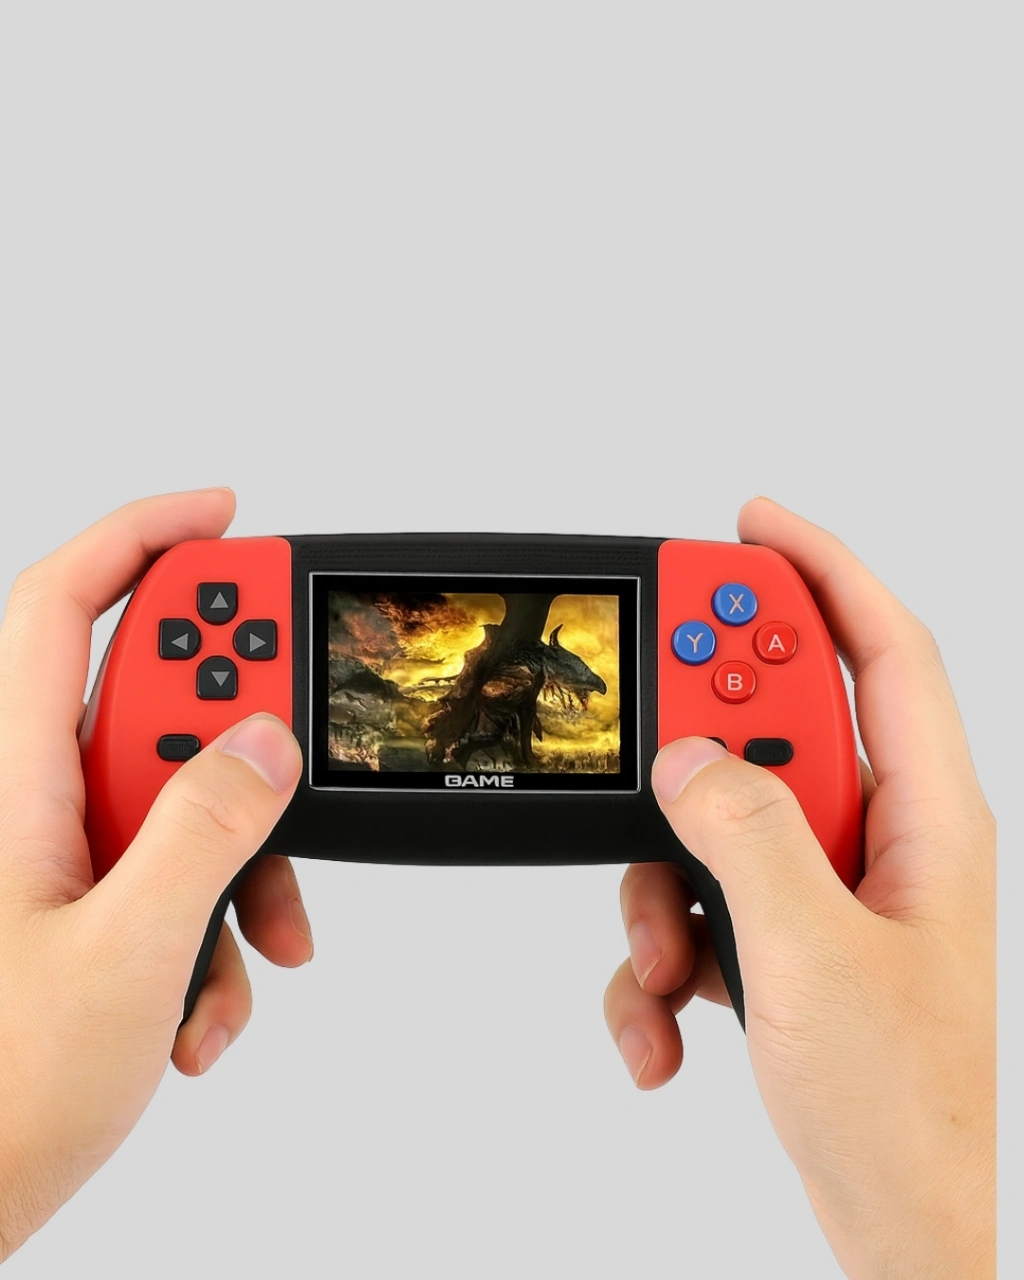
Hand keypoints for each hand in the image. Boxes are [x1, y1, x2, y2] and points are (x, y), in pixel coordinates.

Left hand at [0, 489, 312, 1261]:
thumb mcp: (126, 954)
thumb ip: (203, 832)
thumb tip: (263, 742)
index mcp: (17, 785)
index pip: (61, 608)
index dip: (141, 540)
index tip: (225, 518)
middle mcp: (40, 806)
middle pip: (148, 698)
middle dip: (235, 726)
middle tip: (292, 746)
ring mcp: (69, 859)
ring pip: (184, 799)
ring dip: (244, 864)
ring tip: (260, 942)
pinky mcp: (96, 907)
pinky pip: (181, 872)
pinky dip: (219, 925)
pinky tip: (207, 1005)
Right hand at [604, 499, 994, 1278]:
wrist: (899, 1227)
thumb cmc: (904, 1112)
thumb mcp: (812, 959)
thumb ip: (746, 836)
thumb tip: (686, 758)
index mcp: (924, 823)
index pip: (880, 655)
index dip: (819, 573)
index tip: (750, 526)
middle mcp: (876, 844)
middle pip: (775, 730)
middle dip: (699, 740)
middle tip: (646, 740)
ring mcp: (825, 893)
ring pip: (716, 822)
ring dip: (662, 885)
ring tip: (662, 963)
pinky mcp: (781, 940)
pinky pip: (699, 901)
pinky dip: (661, 953)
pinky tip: (667, 1020)